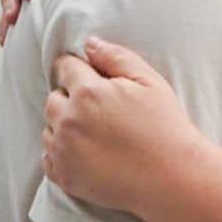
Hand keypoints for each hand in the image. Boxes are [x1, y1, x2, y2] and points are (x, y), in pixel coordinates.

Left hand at [43, 37, 197, 213]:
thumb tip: (89, 44)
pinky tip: (88, 151)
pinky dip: (61, 151)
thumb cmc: (165, 126)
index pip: (65, 67)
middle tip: (100, 107)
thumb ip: (116, 57)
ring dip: (65, 124)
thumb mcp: (149, 81)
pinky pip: (49, 156)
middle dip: (71, 96)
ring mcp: (63, 151)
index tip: (93, 77)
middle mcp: (68, 120)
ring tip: (97, 132)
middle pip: (54, 97)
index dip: (80, 68)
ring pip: (49, 126)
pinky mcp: (63, 176)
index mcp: (88, 92)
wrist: (172, 178)